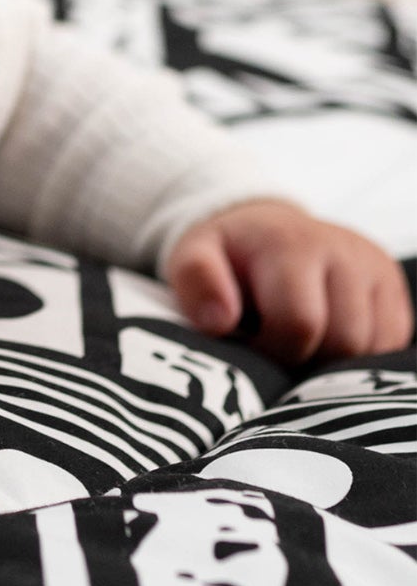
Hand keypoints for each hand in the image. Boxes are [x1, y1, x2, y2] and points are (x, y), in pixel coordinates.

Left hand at [166, 199, 413, 365]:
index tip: (249, 341)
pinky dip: (356, 354)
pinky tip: (325, 336)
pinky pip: (389, 344)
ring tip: (297, 337)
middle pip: (342, 341)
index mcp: (291, 244)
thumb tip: (219, 322)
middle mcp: (343, 250)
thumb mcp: (193, 257)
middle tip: (274, 343)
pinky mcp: (392, 286)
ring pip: (370, 347)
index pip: (299, 324)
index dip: (271, 350)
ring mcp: (374, 267)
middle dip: (304, 356)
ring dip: (330, 358)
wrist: (264, 227)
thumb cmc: (226, 255)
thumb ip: (197, 283)